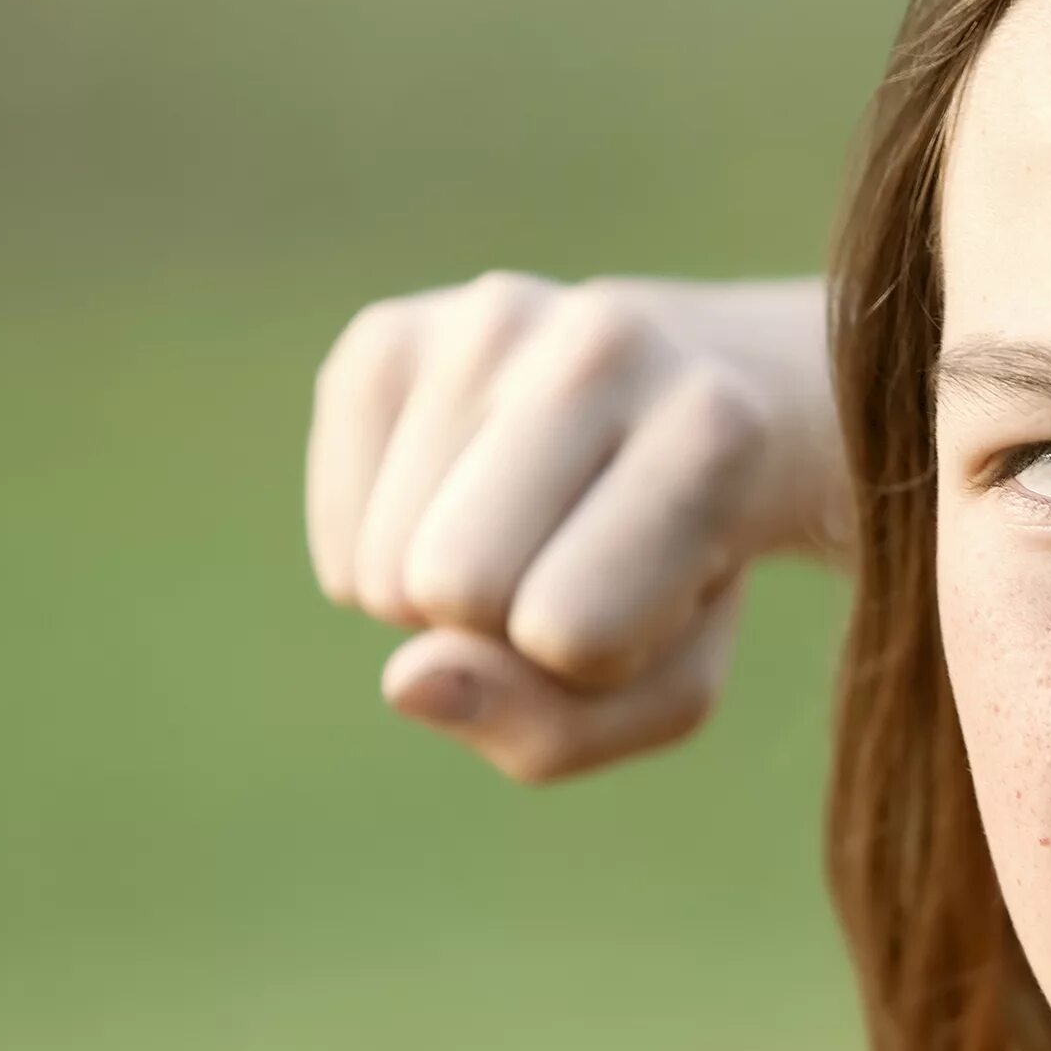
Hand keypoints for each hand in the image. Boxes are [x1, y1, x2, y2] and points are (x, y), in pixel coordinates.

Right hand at [305, 269, 843, 782]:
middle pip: (456, 587)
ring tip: (531, 520)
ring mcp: (484, 321)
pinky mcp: (386, 336)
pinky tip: (462, 492)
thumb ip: (554, 728)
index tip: (644, 591)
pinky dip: (384, 553)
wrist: (673, 410)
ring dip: (438, 595)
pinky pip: (338, 538)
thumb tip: (404, 681)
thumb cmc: (675, 571)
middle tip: (573, 560)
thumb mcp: (667, 686)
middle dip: (497, 625)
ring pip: (383, 569)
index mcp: (712, 430)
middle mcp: (602, 344)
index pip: (569, 631)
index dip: (592, 658)